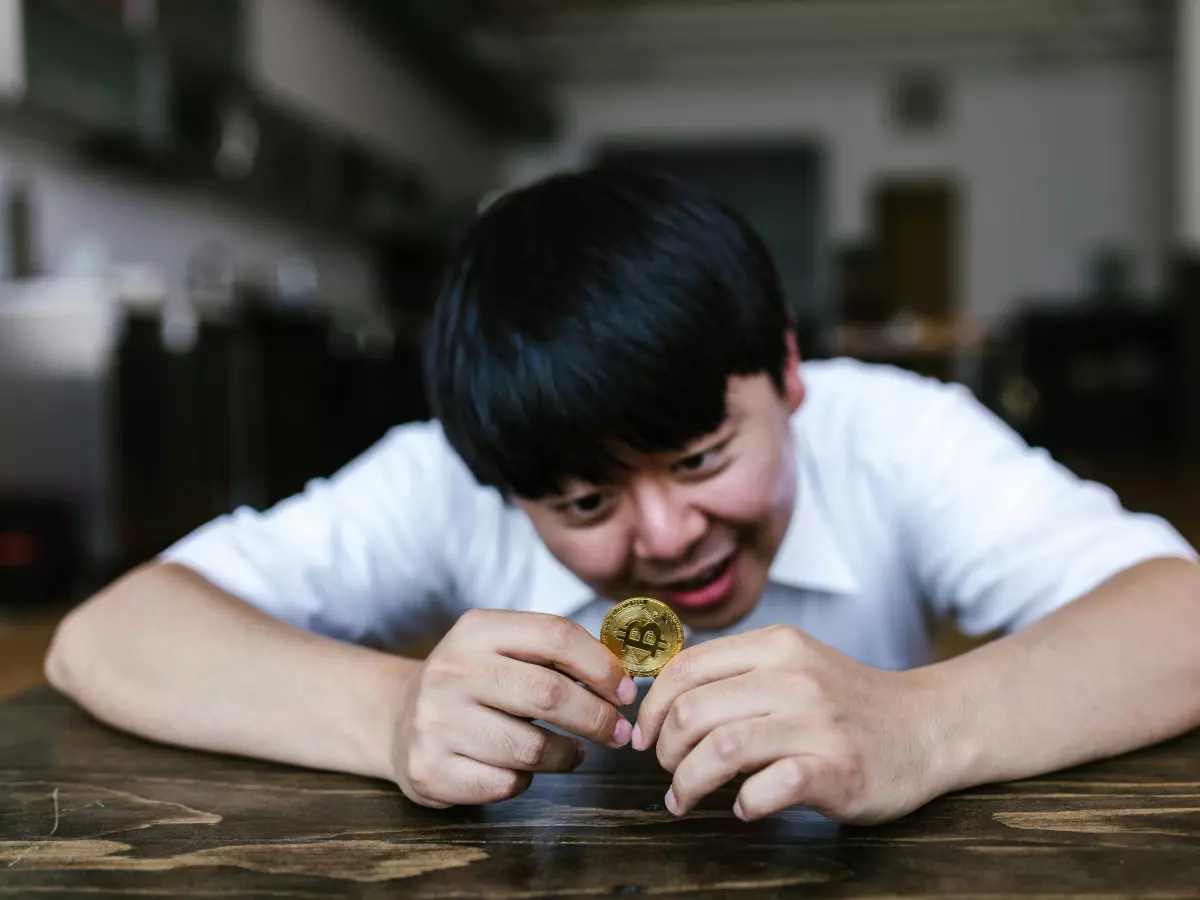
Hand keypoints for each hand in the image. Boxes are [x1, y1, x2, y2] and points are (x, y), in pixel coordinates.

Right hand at [390, 609, 636, 807]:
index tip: (625, 691)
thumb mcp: (502, 648)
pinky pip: (505, 783)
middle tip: (617, 732)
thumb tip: (622, 677)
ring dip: (566, 755)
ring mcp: (436, 721)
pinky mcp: (430, 769)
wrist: (397, 717)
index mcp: (476, 630)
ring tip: (572, 753)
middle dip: (597, 717)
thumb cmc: (472, 683)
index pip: (556, 635)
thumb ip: (555, 654)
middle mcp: (451, 670)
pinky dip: (525, 780)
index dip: (601, 666)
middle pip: (549, 694)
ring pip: (532, 748)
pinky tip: (520, 768)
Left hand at [633, 625, 942, 823]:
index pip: (684, 668)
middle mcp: (793, 676)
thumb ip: (736, 672)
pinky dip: (744, 803)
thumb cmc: (846, 703)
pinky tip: (745, 808)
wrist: (926, 727)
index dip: (652, 708)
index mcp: (774, 645)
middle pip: (693, 711)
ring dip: (688, 782)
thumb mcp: (791, 664)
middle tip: (668, 772)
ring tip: (685, 799)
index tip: (644, 736)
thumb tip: (662, 698)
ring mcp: (816, 722)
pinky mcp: (837, 768)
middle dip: (664, 750)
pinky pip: (768, 787)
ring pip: (720, 748)